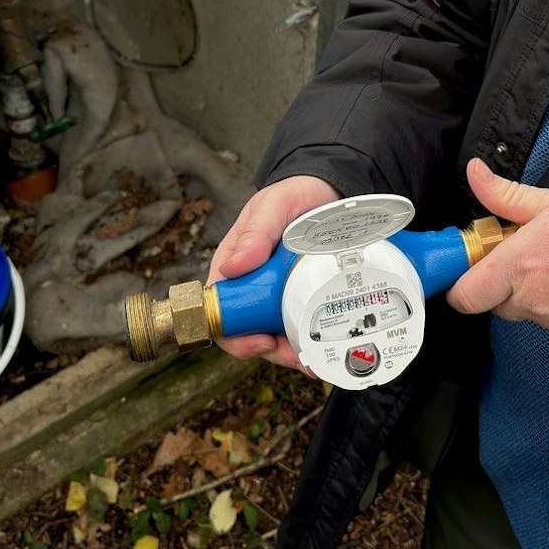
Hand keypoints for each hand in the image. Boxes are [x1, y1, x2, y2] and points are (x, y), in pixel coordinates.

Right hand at [208, 173, 339, 373]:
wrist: (328, 190)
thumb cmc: (293, 194)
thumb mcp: (273, 206)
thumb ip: (255, 233)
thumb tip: (232, 267)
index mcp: (233, 267)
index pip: (220, 312)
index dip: (235, 336)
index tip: (261, 341)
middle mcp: (252, 286)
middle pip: (251, 333)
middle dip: (274, 352)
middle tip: (302, 357)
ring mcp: (277, 295)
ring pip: (278, 336)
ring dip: (295, 353)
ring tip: (320, 359)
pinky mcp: (302, 296)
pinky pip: (301, 326)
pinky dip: (312, 342)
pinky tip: (328, 348)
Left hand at [446, 157, 548, 341]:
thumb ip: (506, 196)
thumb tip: (475, 174)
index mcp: (518, 264)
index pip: (466, 295)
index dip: (463, 285)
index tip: (472, 268)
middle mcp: (532, 299)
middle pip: (497, 305)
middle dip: (505, 285)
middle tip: (529, 257)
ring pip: (531, 312)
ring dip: (539, 294)